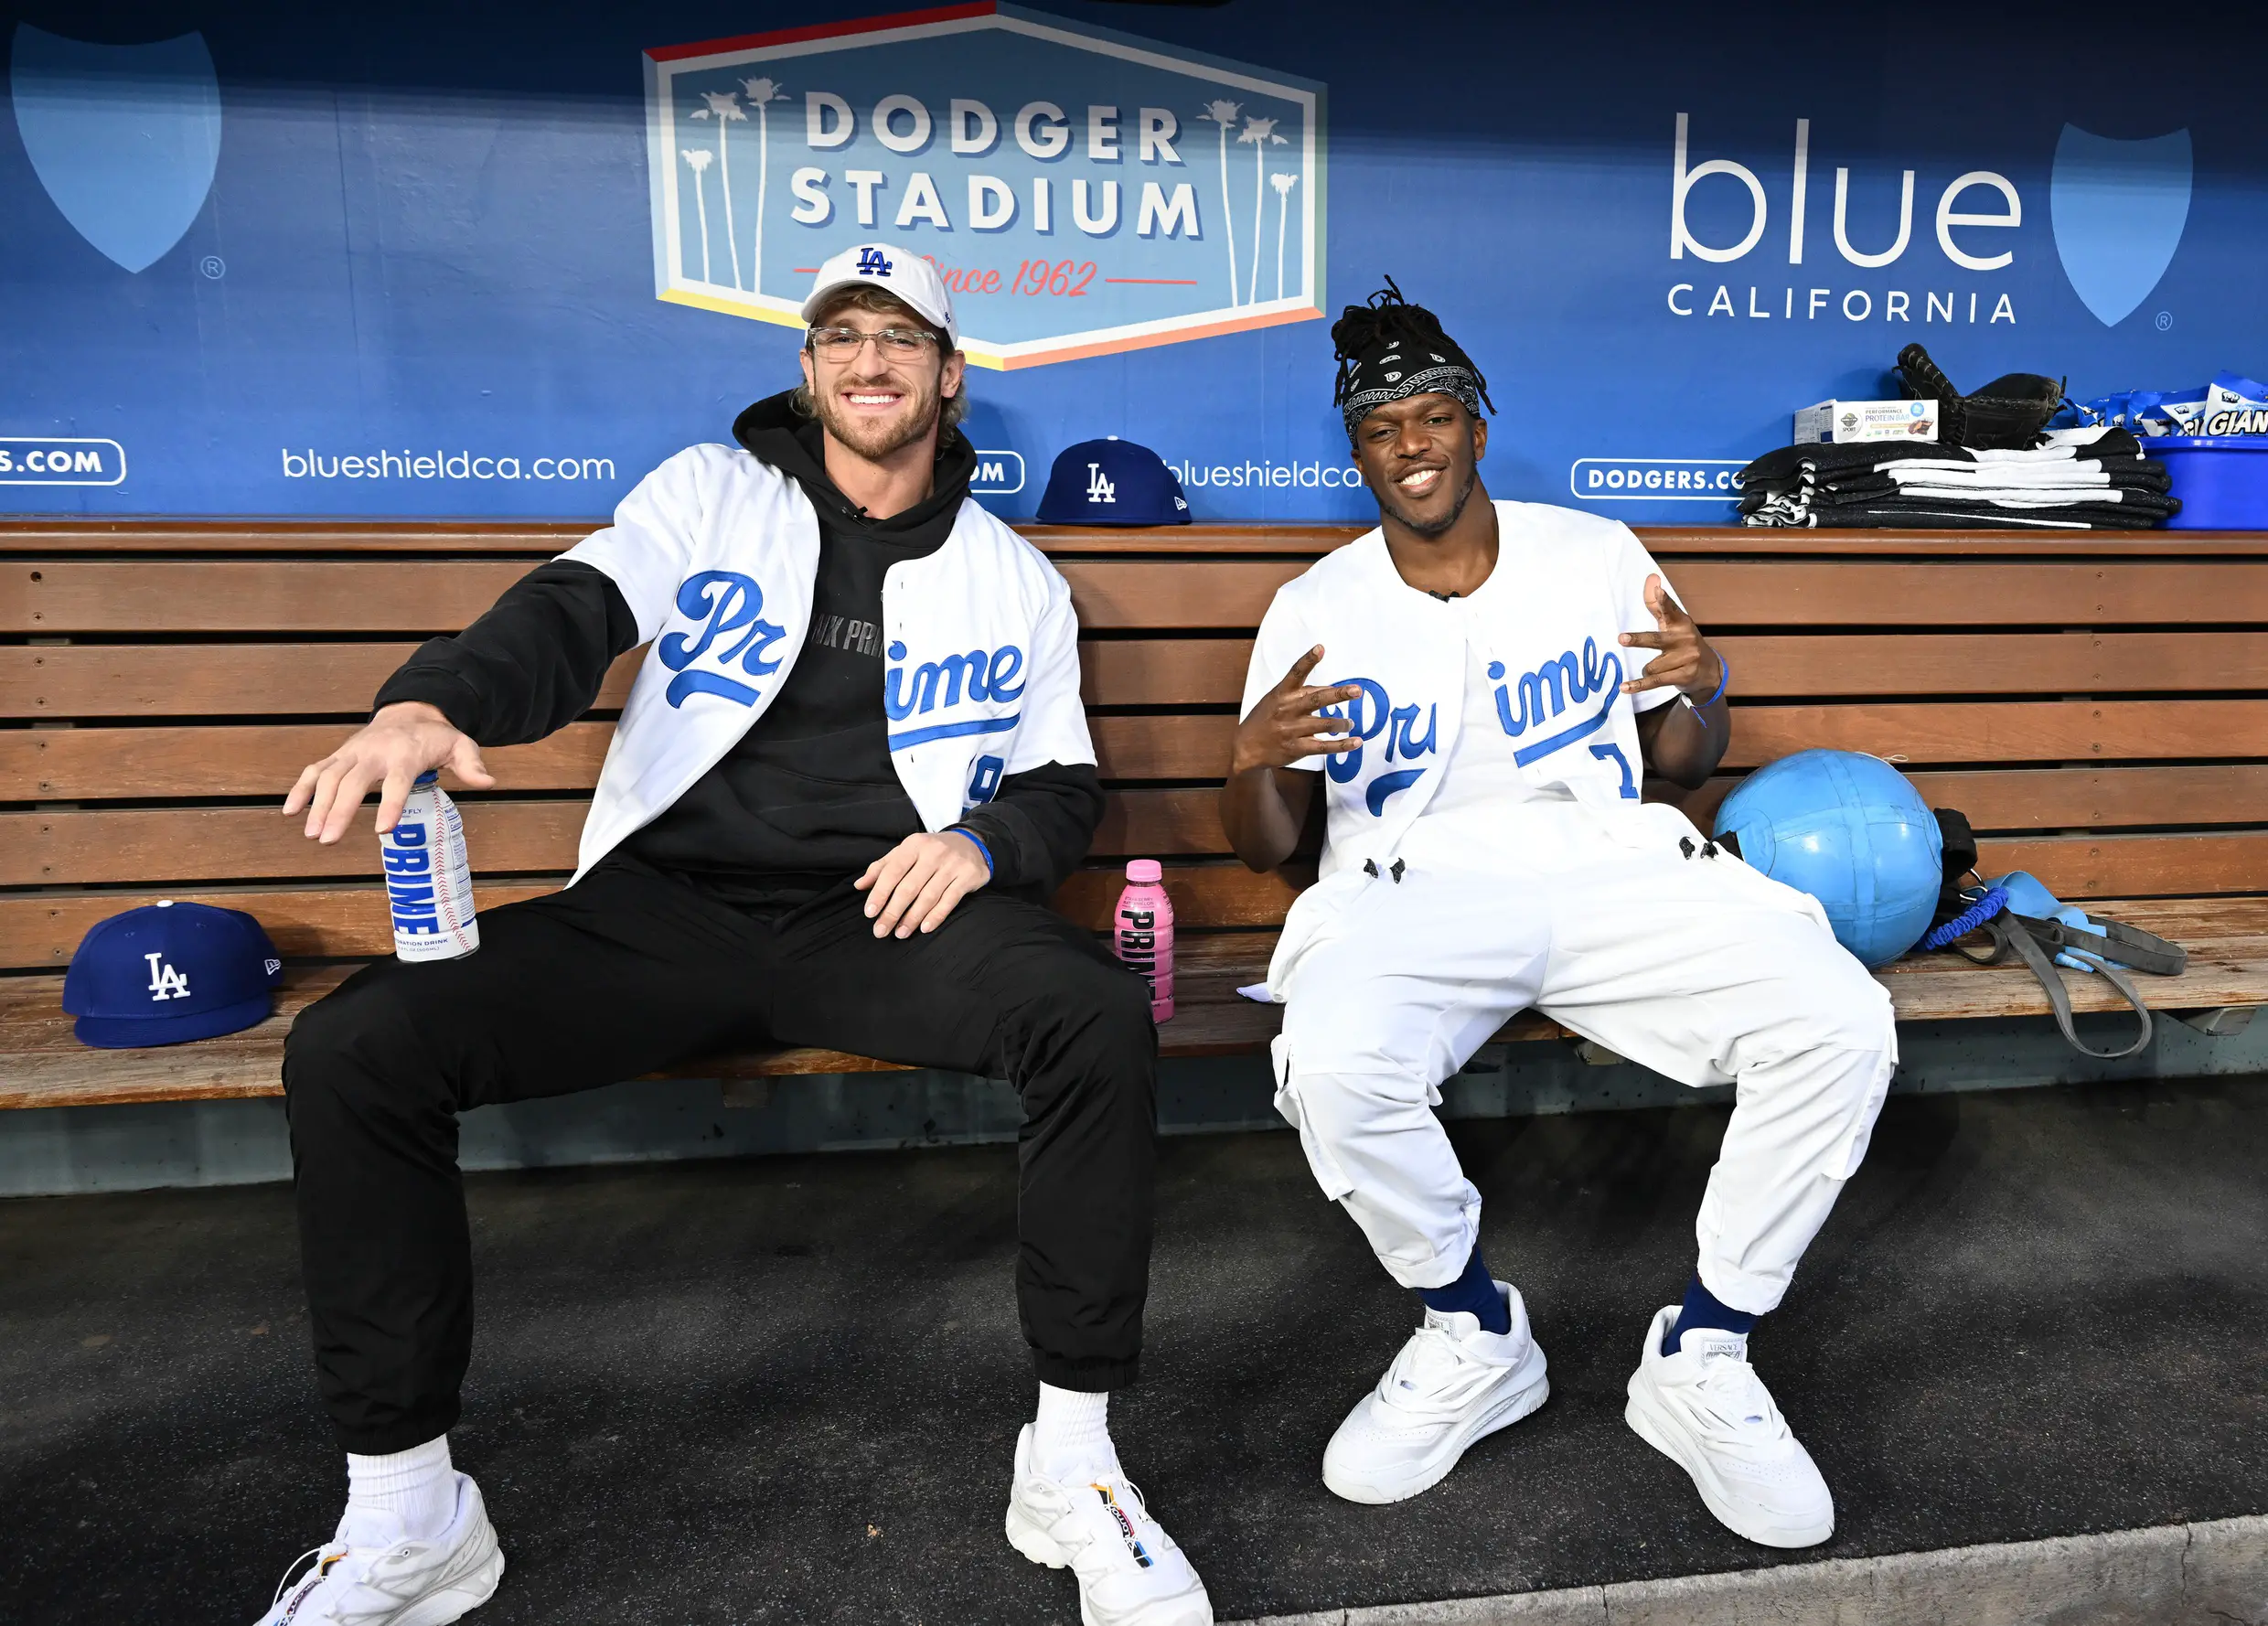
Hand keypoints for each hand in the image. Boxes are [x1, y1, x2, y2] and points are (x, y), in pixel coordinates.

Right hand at [282, 701, 494, 843]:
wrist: (409, 712)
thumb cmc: (435, 737)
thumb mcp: (461, 746)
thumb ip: (472, 764)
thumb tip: (488, 782)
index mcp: (405, 754)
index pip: (396, 782)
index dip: (390, 804)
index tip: (384, 830)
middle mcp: (374, 753)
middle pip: (352, 783)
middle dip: (339, 811)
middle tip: (328, 840)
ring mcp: (352, 753)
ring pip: (328, 777)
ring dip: (316, 805)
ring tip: (312, 834)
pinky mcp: (339, 755)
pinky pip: (315, 770)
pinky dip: (300, 789)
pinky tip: (289, 812)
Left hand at [855, 831, 990, 938]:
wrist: (972, 843)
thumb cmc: (931, 851)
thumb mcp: (906, 852)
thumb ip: (882, 868)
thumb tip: (859, 885)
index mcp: (914, 845)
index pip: (892, 871)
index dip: (879, 893)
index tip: (870, 913)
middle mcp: (933, 852)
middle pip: (909, 887)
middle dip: (892, 912)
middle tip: (880, 931)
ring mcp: (952, 864)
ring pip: (928, 896)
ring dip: (912, 918)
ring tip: (900, 933)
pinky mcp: (968, 876)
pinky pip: (950, 900)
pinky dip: (936, 916)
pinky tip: (924, 928)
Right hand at [1229, 646, 1363, 775]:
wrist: (1246, 748)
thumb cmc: (1265, 719)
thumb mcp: (1276, 700)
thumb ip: (1302, 694)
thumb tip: (1332, 690)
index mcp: (1282, 693)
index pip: (1295, 673)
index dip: (1308, 660)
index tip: (1320, 648)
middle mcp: (1287, 710)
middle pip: (1316, 700)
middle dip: (1338, 695)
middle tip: (1356, 691)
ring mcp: (1292, 730)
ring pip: (1324, 724)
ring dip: (1342, 723)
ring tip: (1351, 723)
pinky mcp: (1297, 748)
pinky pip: (1324, 747)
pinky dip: (1342, 745)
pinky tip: (1356, 742)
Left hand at [1619, 575, 1723, 700]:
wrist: (1709, 671)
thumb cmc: (1684, 643)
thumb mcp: (1673, 623)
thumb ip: (1657, 604)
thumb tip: (1652, 579)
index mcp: (1681, 623)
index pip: (1671, 609)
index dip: (1664, 600)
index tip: (1658, 590)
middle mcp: (1685, 639)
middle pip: (1656, 640)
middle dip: (1639, 640)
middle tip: (1621, 638)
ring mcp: (1686, 658)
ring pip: (1651, 666)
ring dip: (1648, 669)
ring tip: (1657, 668)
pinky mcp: (1684, 676)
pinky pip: (1654, 681)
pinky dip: (1638, 685)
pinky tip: (1624, 687)